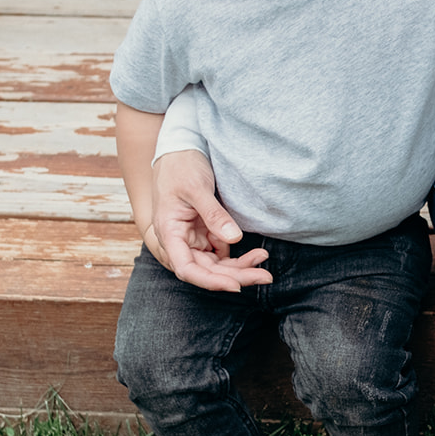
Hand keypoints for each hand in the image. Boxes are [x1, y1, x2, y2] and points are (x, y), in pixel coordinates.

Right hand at [149, 150, 271, 290]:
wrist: (179, 150)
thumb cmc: (180, 167)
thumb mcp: (197, 188)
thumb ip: (214, 215)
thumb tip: (234, 239)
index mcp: (169, 233)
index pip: (186, 268)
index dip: (210, 281)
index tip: (234, 285)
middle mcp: (180, 241)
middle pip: (206, 270)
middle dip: (235, 277)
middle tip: (265, 277)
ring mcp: (193, 238)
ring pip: (217, 265)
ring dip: (240, 269)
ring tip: (264, 267)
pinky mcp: (206, 233)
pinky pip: (223, 253)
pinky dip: (240, 257)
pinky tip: (258, 255)